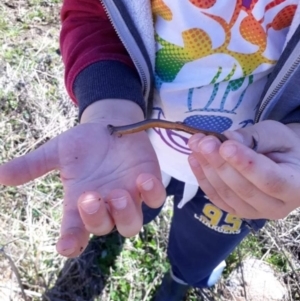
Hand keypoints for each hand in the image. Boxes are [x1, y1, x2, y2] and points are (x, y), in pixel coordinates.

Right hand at [0, 100, 165, 256]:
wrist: (111, 126)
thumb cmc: (84, 143)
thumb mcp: (57, 152)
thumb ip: (33, 165)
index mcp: (81, 202)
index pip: (75, 232)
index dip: (71, 242)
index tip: (65, 245)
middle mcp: (106, 205)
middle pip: (104, 228)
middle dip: (96, 218)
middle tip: (89, 197)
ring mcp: (129, 196)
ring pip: (131, 223)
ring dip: (124, 213)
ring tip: (116, 193)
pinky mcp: (148, 184)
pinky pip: (155, 199)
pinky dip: (152, 193)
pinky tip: (144, 179)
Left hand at [187, 120, 299, 219]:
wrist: (285, 163)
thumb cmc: (285, 147)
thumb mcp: (277, 134)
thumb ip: (254, 137)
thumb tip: (227, 139)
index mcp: (297, 187)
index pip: (270, 180)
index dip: (245, 164)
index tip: (225, 146)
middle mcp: (278, 207)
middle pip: (244, 189)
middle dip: (219, 163)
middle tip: (203, 141)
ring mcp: (255, 213)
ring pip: (227, 195)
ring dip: (207, 169)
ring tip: (195, 145)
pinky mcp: (238, 211)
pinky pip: (217, 198)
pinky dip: (202, 178)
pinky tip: (193, 159)